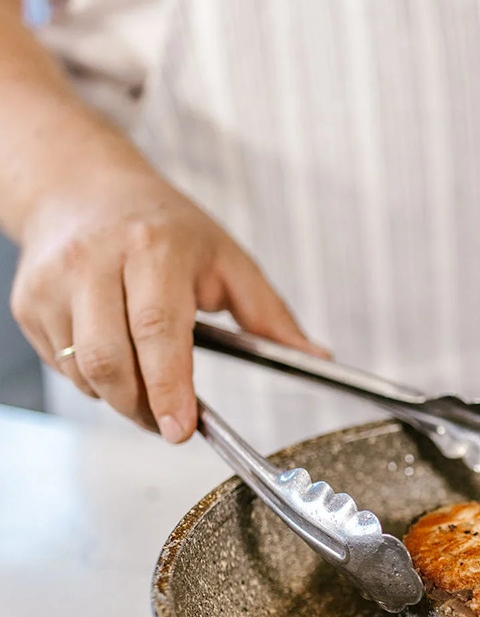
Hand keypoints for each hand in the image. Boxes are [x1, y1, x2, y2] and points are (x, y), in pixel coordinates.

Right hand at [11, 167, 325, 440]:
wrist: (82, 187)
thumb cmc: (162, 226)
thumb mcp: (226, 259)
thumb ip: (269, 316)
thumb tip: (313, 358)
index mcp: (153, 247)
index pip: (157, 330)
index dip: (169, 388)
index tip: (181, 428)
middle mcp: (95, 259)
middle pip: (110, 361)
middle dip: (142, 407)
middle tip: (169, 421)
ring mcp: (54, 280)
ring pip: (82, 372)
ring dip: (118, 396)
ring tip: (144, 380)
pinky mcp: (29, 301)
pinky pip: (60, 366)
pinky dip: (90, 379)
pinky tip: (112, 353)